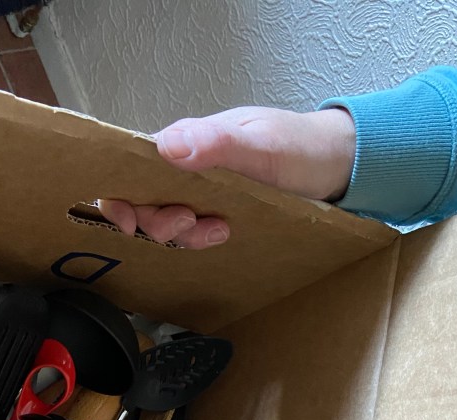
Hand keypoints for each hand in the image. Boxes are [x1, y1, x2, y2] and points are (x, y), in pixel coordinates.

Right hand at [99, 106, 355, 248]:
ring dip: (184, 235)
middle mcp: (187, 166)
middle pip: (144, 201)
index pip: (132, 167)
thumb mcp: (263, 145)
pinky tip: (224, 234)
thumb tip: (168, 148)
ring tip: (218, 230)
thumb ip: (218, 144)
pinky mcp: (217, 211)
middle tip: (191, 223)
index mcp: (187, 142)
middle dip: (158, 222)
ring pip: (167, 222)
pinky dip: (200, 241)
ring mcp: (201, 192)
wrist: (337, 166)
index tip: (130, 221)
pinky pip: (191, 232)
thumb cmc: (301, 146)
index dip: (120, 196)